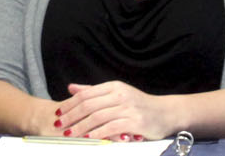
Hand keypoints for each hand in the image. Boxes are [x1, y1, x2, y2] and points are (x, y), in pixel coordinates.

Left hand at [57, 81, 173, 140]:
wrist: (166, 113)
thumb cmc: (139, 105)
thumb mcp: (117, 93)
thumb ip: (93, 92)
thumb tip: (71, 88)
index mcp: (113, 86)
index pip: (86, 94)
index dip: (69, 104)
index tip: (58, 113)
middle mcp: (119, 95)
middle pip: (88, 105)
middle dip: (71, 116)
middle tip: (59, 125)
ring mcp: (127, 108)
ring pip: (97, 117)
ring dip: (81, 126)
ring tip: (69, 134)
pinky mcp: (134, 122)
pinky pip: (111, 127)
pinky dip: (98, 133)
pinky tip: (88, 138)